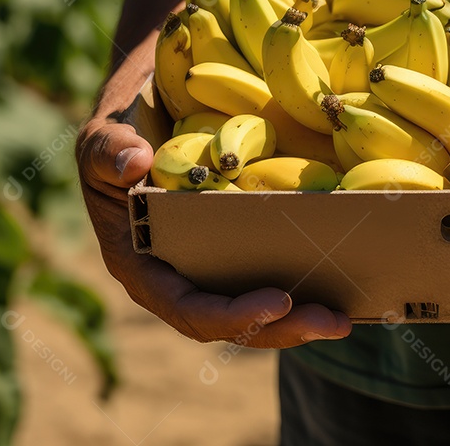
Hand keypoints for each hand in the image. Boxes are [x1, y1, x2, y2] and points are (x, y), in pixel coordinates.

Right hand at [76, 114, 350, 346]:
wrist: (145, 119)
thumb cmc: (119, 136)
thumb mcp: (104, 139)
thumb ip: (108, 151)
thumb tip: (136, 160)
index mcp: (143, 267)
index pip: (187, 307)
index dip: (232, 314)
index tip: (280, 301)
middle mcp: (179, 279)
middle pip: (230, 323)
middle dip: (281, 329)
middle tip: (333, 322)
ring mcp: (210, 270)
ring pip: (255, 312)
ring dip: (301, 320)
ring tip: (345, 319)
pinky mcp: (238, 253)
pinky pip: (270, 280)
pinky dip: (305, 289)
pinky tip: (344, 289)